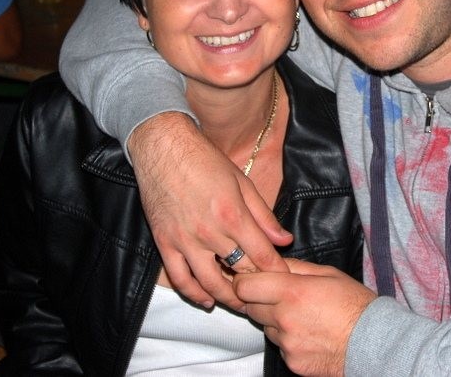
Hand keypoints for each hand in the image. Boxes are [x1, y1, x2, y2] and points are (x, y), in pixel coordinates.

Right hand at [129, 112, 293, 307]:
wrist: (164, 148)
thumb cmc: (205, 161)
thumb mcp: (242, 183)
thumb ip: (264, 216)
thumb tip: (285, 240)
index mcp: (233, 215)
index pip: (262, 256)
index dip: (277, 272)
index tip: (286, 280)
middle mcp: (210, 232)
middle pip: (240, 272)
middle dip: (256, 287)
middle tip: (265, 295)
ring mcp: (185, 240)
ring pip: (210, 283)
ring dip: (228, 298)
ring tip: (240, 303)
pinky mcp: (165, 243)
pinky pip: (180, 278)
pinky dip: (194, 293)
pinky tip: (206, 299)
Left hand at [234, 258, 375, 375]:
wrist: (374, 343)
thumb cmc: (355, 305)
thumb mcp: (328, 274)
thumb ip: (295, 267)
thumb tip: (273, 262)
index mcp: (292, 292)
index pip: (245, 286)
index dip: (245, 281)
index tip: (253, 278)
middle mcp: (284, 319)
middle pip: (250, 307)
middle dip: (259, 299)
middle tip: (279, 296)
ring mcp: (287, 343)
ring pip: (265, 327)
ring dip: (274, 320)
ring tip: (302, 316)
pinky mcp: (291, 362)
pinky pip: (279, 345)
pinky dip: (288, 339)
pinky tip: (309, 333)